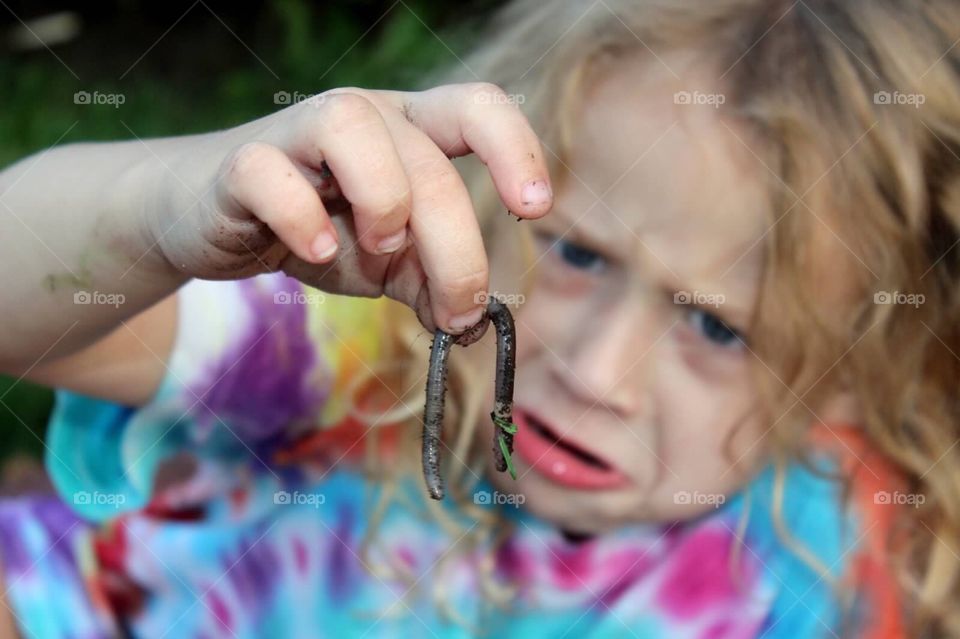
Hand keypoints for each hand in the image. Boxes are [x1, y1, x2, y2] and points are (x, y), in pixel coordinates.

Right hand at [150, 83, 552, 333]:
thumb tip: (474, 324)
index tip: (534, 208)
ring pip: (352, 126)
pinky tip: (313, 248)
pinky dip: (298, 214)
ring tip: (377, 248)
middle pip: (428, 161)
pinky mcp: (241, 164)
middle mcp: (364, 116)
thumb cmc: (315, 229)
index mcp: (411, 131)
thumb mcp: (388, 261)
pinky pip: (269, 172)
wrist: (212, 221)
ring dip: (383, 199)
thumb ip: (432, 282)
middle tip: (459, 310)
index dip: (515, 148)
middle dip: (457, 246)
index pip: (477, 107)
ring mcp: (298, 132)